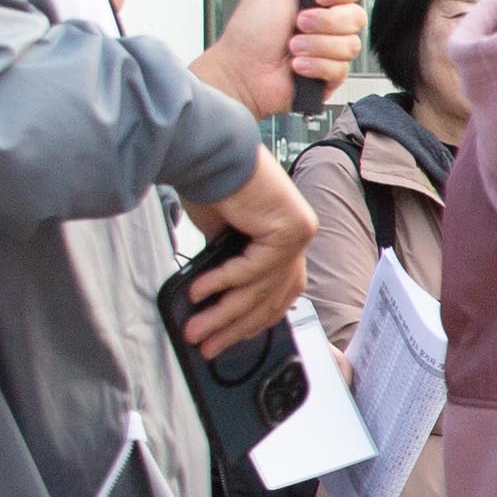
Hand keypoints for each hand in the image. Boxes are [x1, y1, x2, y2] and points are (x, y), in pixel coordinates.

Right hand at [181, 156, 317, 354]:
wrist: (210, 151)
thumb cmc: (214, 186)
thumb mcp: (224, 239)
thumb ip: (232, 268)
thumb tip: (220, 302)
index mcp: (286, 239)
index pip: (278, 293)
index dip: (252, 322)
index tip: (225, 340)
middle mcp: (299, 236)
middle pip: (271, 298)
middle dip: (234, 326)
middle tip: (207, 345)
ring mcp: (300, 233)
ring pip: (261, 289)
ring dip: (223, 314)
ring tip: (197, 329)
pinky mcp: (292, 230)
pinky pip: (254, 269)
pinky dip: (224, 283)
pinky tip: (200, 293)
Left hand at [192, 0, 362, 115]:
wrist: (241, 73)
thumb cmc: (248, 33)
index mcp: (318, 0)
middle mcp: (329, 24)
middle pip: (357, 16)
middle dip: (325, 22)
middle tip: (298, 24)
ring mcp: (331, 50)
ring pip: (350, 45)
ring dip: (316, 46)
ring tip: (292, 48)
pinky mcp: (330, 76)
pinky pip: (340, 69)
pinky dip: (315, 66)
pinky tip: (296, 67)